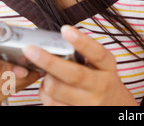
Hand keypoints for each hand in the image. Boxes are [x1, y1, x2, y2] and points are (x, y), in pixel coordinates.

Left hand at [23, 25, 138, 105]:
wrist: (114, 106)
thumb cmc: (101, 78)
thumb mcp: (101, 64)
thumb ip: (86, 52)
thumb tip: (61, 36)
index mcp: (107, 67)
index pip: (97, 53)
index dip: (81, 42)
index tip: (65, 29)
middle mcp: (101, 85)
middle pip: (73, 74)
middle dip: (48, 61)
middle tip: (29, 49)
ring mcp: (89, 103)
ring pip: (56, 89)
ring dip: (45, 79)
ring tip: (48, 75)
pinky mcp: (76, 113)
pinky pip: (51, 104)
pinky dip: (44, 93)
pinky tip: (50, 88)